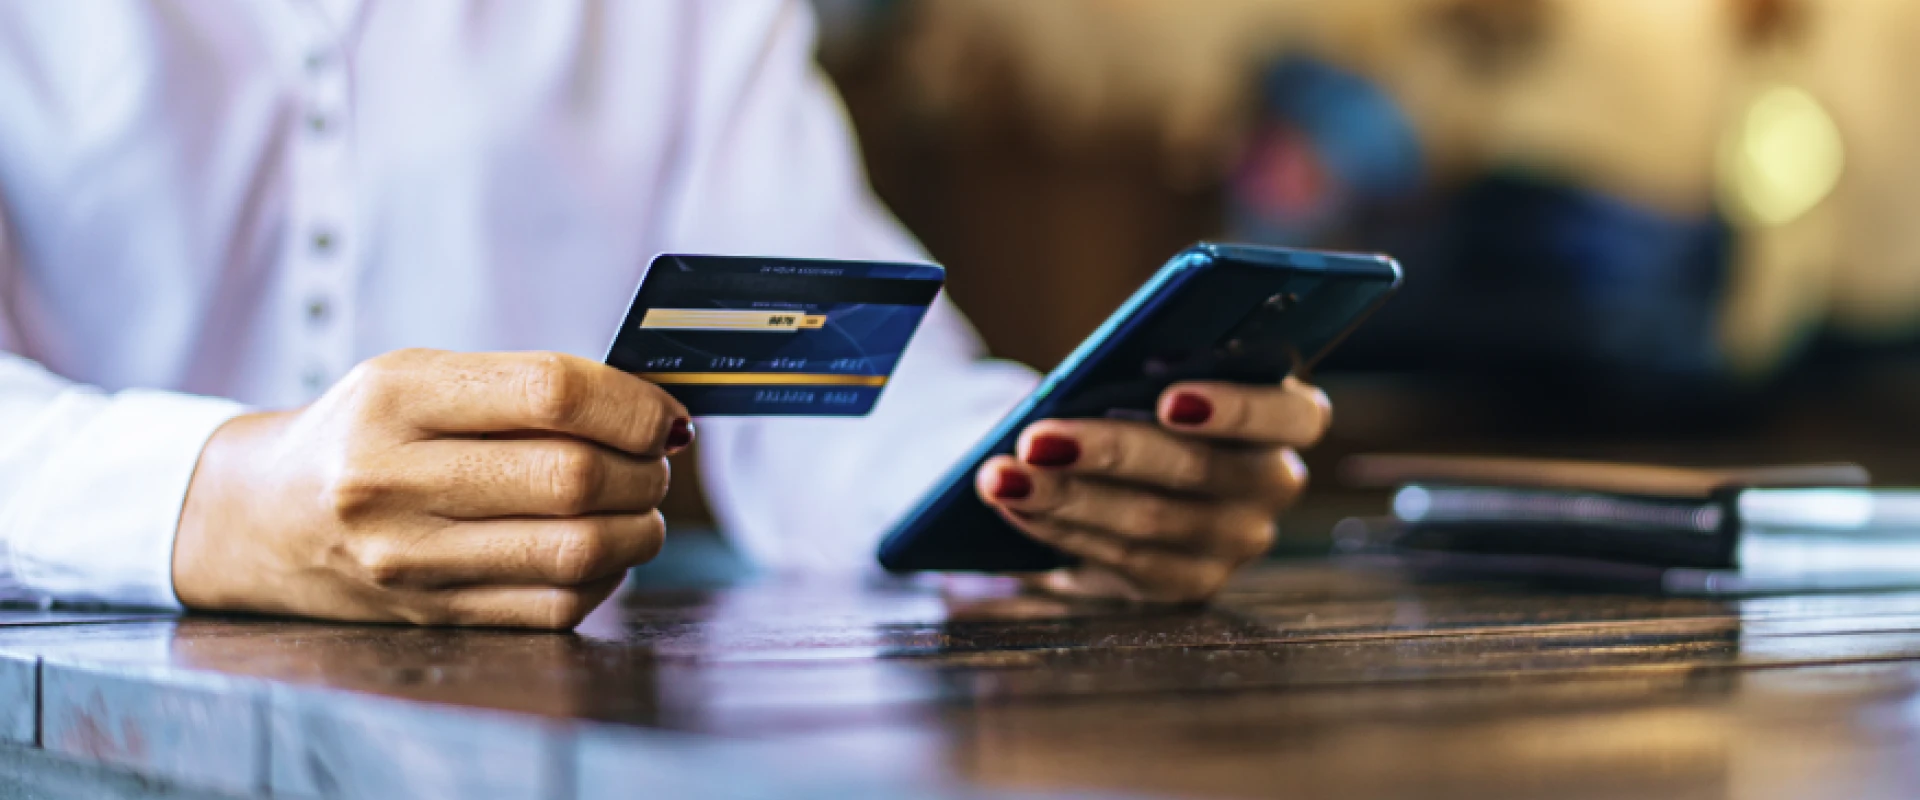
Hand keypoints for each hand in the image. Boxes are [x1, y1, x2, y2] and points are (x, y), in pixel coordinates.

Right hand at [173, 350, 691, 628]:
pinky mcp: (433, 616)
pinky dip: (604, 577)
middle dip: (644, 470)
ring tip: (638, 506)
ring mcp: (409, 560)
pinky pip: (556, 606)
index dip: (632, 404)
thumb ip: (526, 386)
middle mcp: (393, 480)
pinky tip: (599, 548)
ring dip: (638, 528)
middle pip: (573, 477)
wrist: (262, 518)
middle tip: (654, 461)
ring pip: (577, 551)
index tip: (662, 413)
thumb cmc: (365, 433)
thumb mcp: (417, 378)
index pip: (552, 393)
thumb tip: (655, 412)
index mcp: (396, 396)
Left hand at [976, 378, 1327, 602]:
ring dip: (1066, 495)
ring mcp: (1234, 542)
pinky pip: (1123, 559)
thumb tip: (1098, 378)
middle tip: (1037, 437)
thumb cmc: (1117, 385)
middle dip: (1111, 452)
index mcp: (1286, 414)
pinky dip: (1060, 526)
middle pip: (1203, 473)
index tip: (1167, 398)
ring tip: (1000, 475)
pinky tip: (1013, 503)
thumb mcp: (1133, 364)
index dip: (1236, 409)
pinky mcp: (1186, 583)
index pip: (1294, 414)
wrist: (1077, 441)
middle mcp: (1273, 483)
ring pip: (1151, 521)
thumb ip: (1141, 363)